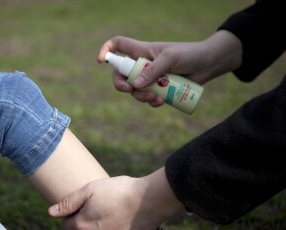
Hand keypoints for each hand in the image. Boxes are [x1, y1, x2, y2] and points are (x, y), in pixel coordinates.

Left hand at [48, 168, 184, 229]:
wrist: (149, 200)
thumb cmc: (119, 190)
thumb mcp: (90, 189)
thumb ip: (68, 202)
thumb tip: (51, 212)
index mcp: (81, 226)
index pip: (66, 226)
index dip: (74, 214)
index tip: (86, 206)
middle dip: (85, 223)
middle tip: (100, 209)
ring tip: (110, 216)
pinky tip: (117, 227)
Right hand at [97, 31, 241, 106]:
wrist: (208, 65)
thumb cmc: (189, 54)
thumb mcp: (170, 59)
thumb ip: (152, 71)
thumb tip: (134, 86)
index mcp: (141, 51)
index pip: (118, 46)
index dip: (107, 51)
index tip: (101, 61)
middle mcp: (142, 65)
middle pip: (121, 75)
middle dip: (122, 86)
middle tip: (130, 90)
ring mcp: (150, 78)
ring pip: (135, 91)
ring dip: (141, 97)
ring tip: (156, 98)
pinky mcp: (159, 90)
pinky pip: (148, 99)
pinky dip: (152, 102)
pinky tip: (162, 101)